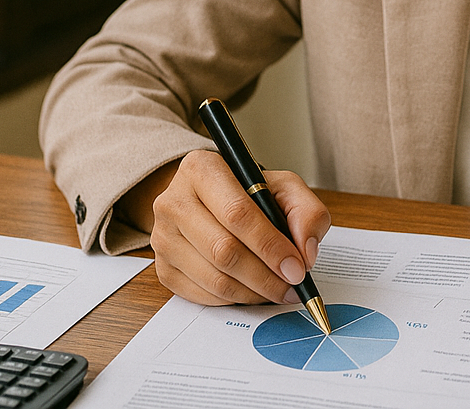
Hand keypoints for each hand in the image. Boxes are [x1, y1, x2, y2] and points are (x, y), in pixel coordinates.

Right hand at [122, 150, 331, 304]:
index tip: (296, 268)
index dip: (270, 245)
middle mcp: (173, 201)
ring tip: (278, 290)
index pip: (237, 213)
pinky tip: (253, 291)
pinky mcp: (163, 268)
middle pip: (223, 250)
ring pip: (214, 278)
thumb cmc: (249, 193)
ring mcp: (163, 237)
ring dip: (253, 292)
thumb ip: (306, 212)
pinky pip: (202, 295)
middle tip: (292, 286)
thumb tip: (305, 253)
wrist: (210, 201)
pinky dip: (234, 300)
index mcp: (201, 169)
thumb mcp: (284, 187)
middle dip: (265, 276)